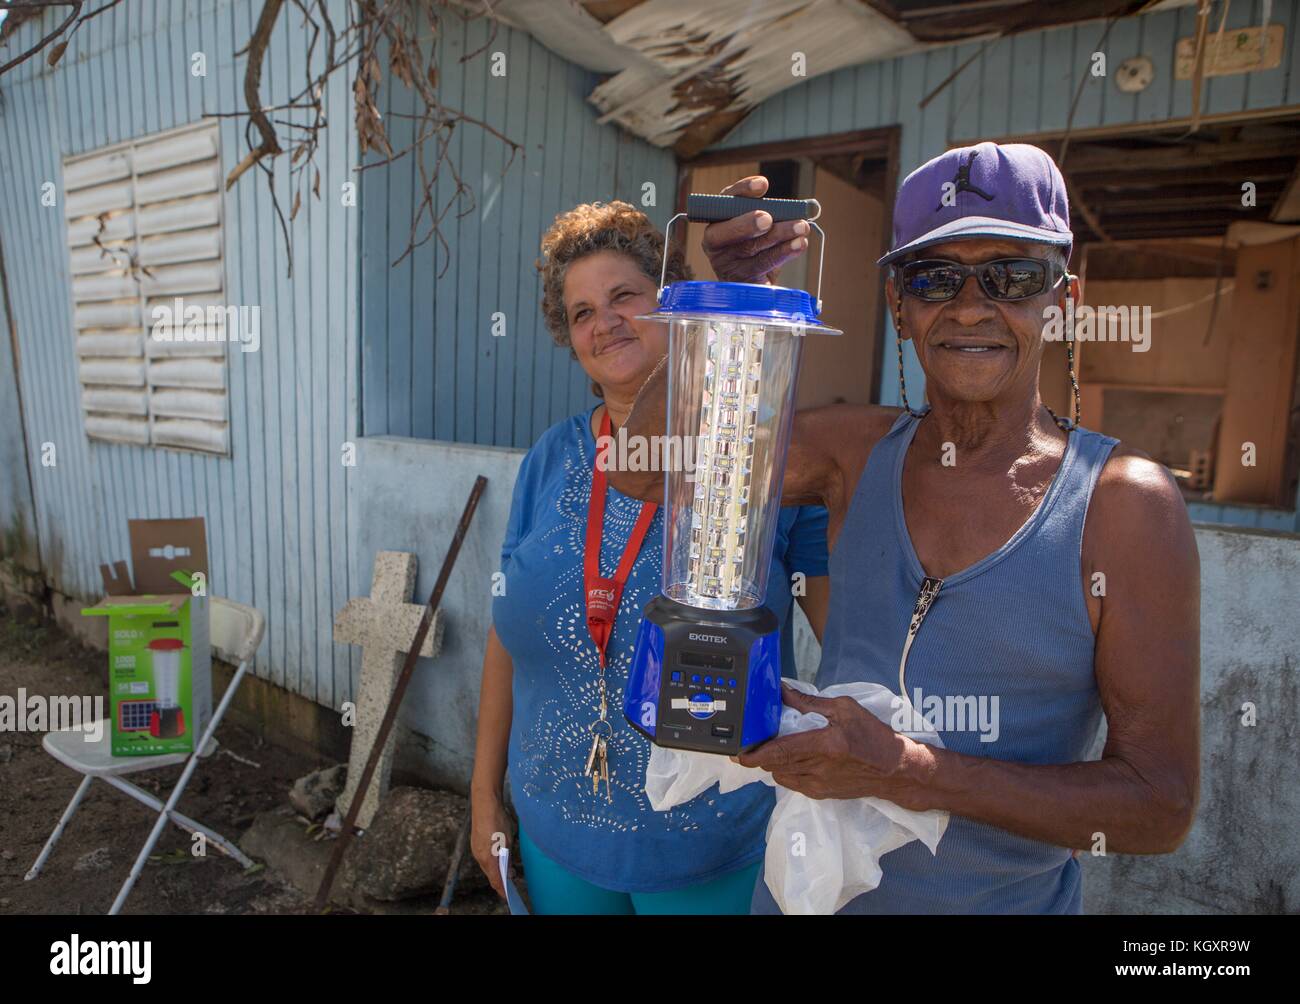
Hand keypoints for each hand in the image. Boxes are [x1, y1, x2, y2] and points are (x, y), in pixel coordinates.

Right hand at [470, 788, 513, 898]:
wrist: (484, 803)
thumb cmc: (497, 820)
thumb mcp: (507, 841)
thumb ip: (507, 859)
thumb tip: (509, 873)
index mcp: (487, 857)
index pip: (495, 879)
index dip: (502, 889)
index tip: (508, 896)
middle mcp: (479, 856)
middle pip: (490, 874)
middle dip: (500, 881)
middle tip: (511, 885)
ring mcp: (475, 849)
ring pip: (486, 866)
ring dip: (496, 871)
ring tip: (508, 873)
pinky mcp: (476, 843)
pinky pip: (484, 858)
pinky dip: (492, 863)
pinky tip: (499, 860)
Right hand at [701, 176, 810, 284]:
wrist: (755, 281)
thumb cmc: (758, 247)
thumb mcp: (760, 226)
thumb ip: (774, 212)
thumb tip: (809, 208)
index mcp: (717, 221)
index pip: (722, 202)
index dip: (742, 191)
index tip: (763, 184)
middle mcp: (716, 244)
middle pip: (728, 232)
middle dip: (749, 223)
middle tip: (767, 218)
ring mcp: (727, 265)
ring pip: (751, 249)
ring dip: (779, 235)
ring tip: (802, 227)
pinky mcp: (743, 281)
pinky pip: (764, 266)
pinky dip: (784, 253)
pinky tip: (800, 244)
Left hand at [737, 687, 935, 807]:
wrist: (896, 770)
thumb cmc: (873, 735)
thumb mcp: (844, 709)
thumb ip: (810, 702)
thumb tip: (783, 691)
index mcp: (824, 746)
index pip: (780, 751)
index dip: (754, 753)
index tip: (736, 752)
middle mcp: (818, 769)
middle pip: (774, 765)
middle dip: (759, 755)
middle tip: (751, 741)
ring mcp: (819, 785)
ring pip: (781, 776)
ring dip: (773, 763)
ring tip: (774, 747)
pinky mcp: (822, 794)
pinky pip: (793, 784)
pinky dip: (786, 771)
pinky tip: (792, 759)